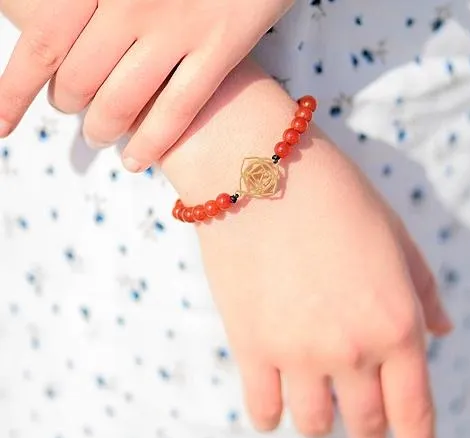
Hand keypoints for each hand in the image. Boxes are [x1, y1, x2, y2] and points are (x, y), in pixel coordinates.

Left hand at [0, 0, 293, 170]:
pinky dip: (151, 144)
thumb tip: (41, 20)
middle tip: (70, 108)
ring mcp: (180, 24)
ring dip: (102, 128)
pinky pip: (177, 110)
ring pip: (124, 101)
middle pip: (81, 78)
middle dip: (67, 105)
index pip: (44, 42)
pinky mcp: (222, 45)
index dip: (13, 91)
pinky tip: (136, 160)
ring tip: (98, 135)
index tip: (0, 125)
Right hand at [184, 126, 451, 437]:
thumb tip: (442, 332)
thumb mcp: (396, 236)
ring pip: (313, 422)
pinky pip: (262, 407)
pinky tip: (275, 411)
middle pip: (364, 422)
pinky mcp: (250, 345)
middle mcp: (351, 349)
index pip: (414, 410)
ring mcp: (297, 352)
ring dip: (322, 425)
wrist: (262, 170)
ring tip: (321, 414)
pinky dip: (271, 417)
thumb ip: (423, 290)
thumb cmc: (336, 195)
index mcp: (396, 323)